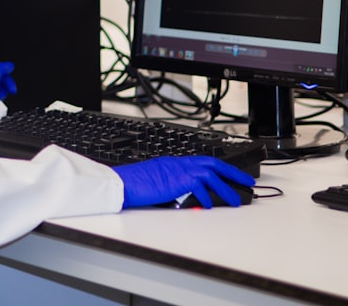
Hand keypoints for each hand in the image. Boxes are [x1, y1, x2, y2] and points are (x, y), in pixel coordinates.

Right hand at [112, 155, 254, 208]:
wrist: (122, 183)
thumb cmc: (133, 184)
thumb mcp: (157, 182)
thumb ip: (174, 186)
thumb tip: (189, 198)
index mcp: (173, 163)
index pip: (202, 162)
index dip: (220, 168)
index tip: (232, 175)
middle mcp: (178, 163)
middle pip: (212, 164)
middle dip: (232, 172)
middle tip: (247, 181)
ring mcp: (178, 170)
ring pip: (211, 176)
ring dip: (225, 189)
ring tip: (235, 200)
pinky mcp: (178, 180)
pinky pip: (200, 188)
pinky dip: (207, 198)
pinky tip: (209, 206)